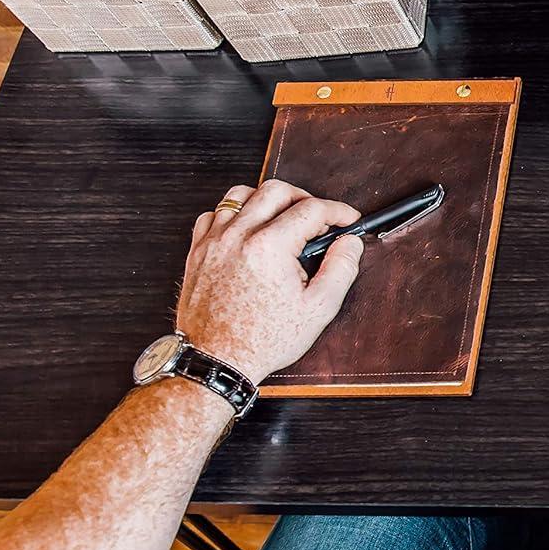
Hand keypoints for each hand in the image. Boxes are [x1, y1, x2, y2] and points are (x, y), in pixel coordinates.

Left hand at [175, 180, 363, 384]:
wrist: (217, 359)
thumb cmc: (263, 339)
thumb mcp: (318, 309)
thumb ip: (341, 269)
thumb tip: (350, 243)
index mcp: (270, 247)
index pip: (312, 208)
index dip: (338, 211)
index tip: (347, 219)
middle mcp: (239, 236)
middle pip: (277, 190)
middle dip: (305, 198)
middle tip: (319, 217)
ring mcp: (214, 241)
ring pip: (241, 194)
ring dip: (268, 200)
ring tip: (283, 218)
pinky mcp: (198, 251)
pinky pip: (215, 214)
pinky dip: (235, 214)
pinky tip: (249, 230)